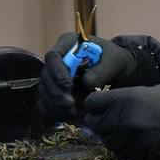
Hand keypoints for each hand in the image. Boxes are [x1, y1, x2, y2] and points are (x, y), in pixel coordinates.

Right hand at [38, 34, 158, 118]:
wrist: (116, 73)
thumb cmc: (114, 61)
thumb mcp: (114, 61)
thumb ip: (102, 70)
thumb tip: (85, 82)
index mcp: (68, 44)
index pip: (53, 56)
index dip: (57, 72)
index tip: (68, 86)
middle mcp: (57, 60)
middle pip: (45, 76)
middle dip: (55, 93)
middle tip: (70, 104)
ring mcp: (54, 76)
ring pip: (43, 91)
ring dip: (54, 104)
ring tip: (72, 111)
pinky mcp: (55, 92)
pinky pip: (45, 104)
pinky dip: (53, 111)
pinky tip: (68, 114)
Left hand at [84, 83, 159, 159]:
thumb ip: (136, 94)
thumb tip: (121, 100)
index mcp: (130, 98)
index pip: (95, 102)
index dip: (97, 104)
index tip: (102, 105)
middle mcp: (126, 120)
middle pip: (99, 124)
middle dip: (105, 122)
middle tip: (117, 120)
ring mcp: (133, 141)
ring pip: (110, 143)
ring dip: (116, 138)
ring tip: (132, 132)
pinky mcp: (142, 158)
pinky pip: (124, 156)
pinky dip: (128, 151)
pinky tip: (140, 144)